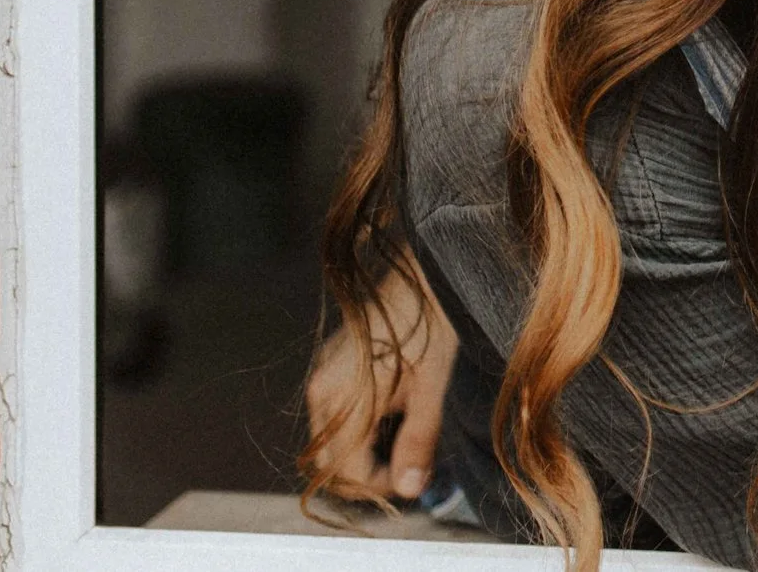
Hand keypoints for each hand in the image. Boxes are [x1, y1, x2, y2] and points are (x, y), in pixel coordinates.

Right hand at [304, 267, 459, 501]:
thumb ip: (420, 440)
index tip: (421, 478)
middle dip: (375, 474)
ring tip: (417, 440)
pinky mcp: (337, 368)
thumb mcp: (435, 384)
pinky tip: (404, 415)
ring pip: (337, 441)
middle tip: (420, 467)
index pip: (346, 471)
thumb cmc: (436, 319)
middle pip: (334, 461)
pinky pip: (343, 416)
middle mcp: (322, 389)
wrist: (429, 268)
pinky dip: (368, 429)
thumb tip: (410, 490)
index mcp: (340, 397)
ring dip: (372, 453)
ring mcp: (326, 377)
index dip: (383, 486)